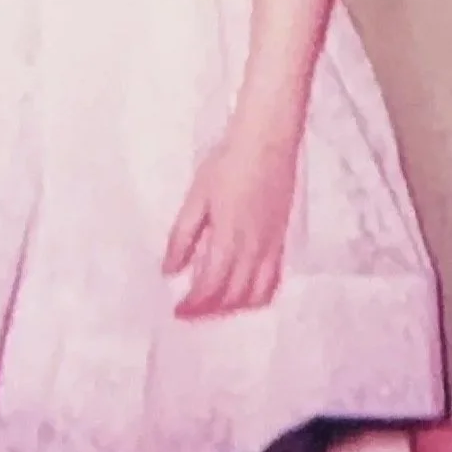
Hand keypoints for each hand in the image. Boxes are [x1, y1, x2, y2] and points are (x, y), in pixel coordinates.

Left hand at [162, 120, 301, 316]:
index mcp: (229, 240)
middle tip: (191, 312)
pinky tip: (245, 292)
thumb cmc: (228, 162)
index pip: (210, 288)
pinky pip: (274, 280)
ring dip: (235, 308)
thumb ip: (182, 236)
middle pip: (233, 298)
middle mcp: (254, 250)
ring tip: (216, 306)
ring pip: (257, 295)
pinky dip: (258, 295)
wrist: (268, 138)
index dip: (192, 306)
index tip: (176, 311)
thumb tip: (169, 270)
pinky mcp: (282, 239)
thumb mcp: (197, 196)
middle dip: (210, 312)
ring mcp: (272, 246)